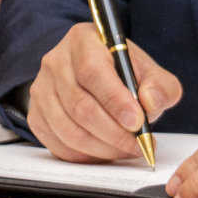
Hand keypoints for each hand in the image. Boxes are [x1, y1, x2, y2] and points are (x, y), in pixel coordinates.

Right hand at [26, 22, 182, 161]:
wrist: (96, 76)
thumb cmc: (123, 73)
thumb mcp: (150, 72)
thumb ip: (160, 86)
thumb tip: (149, 102)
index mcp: (83, 40)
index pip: (92, 71)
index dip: (115, 100)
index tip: (137, 122)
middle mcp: (55, 61)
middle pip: (79, 105)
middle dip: (113, 133)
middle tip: (138, 145)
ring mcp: (41, 89)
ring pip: (68, 129)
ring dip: (102, 148)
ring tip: (127, 150)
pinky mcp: (37, 114)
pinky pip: (58, 144)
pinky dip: (85, 156)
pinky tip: (106, 152)